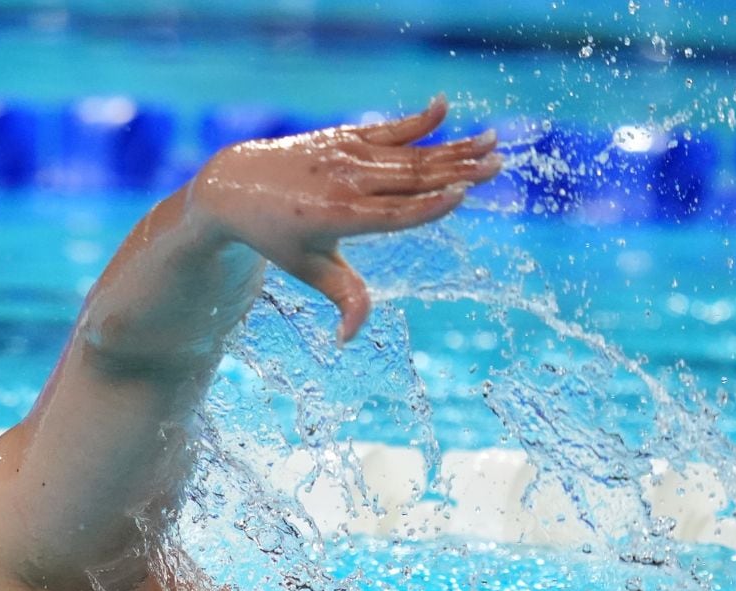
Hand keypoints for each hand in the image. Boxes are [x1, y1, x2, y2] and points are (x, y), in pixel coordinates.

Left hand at [186, 95, 501, 342]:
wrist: (237, 184)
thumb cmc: (275, 235)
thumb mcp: (305, 269)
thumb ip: (341, 296)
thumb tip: (350, 340)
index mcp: (336, 218)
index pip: (392, 213)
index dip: (428, 205)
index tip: (463, 194)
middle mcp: (344, 182)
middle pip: (411, 177)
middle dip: (457, 171)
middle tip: (498, 165)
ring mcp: (346, 155)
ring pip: (408, 153)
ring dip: (453, 147)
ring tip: (493, 141)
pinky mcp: (345, 137)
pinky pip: (388, 129)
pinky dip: (418, 120)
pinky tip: (445, 106)